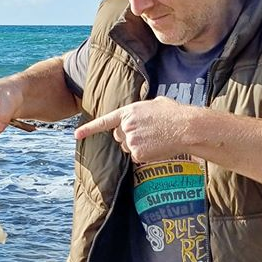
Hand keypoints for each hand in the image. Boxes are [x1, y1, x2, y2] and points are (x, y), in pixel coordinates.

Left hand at [74, 97, 192, 162]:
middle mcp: (125, 126)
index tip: (76, 135)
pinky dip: (146, 155)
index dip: (89, 129)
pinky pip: (137, 157)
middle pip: (119, 136)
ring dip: (138, 145)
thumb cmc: (174, 114)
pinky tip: (157, 146)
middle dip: (129, 136)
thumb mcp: (155, 103)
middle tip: (148, 132)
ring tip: (155, 138)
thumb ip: (141, 110)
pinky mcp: (137, 153)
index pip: (104, 122)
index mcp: (128, 112)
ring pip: (128, 147)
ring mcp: (131, 140)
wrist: (185, 127)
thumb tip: (143, 114)